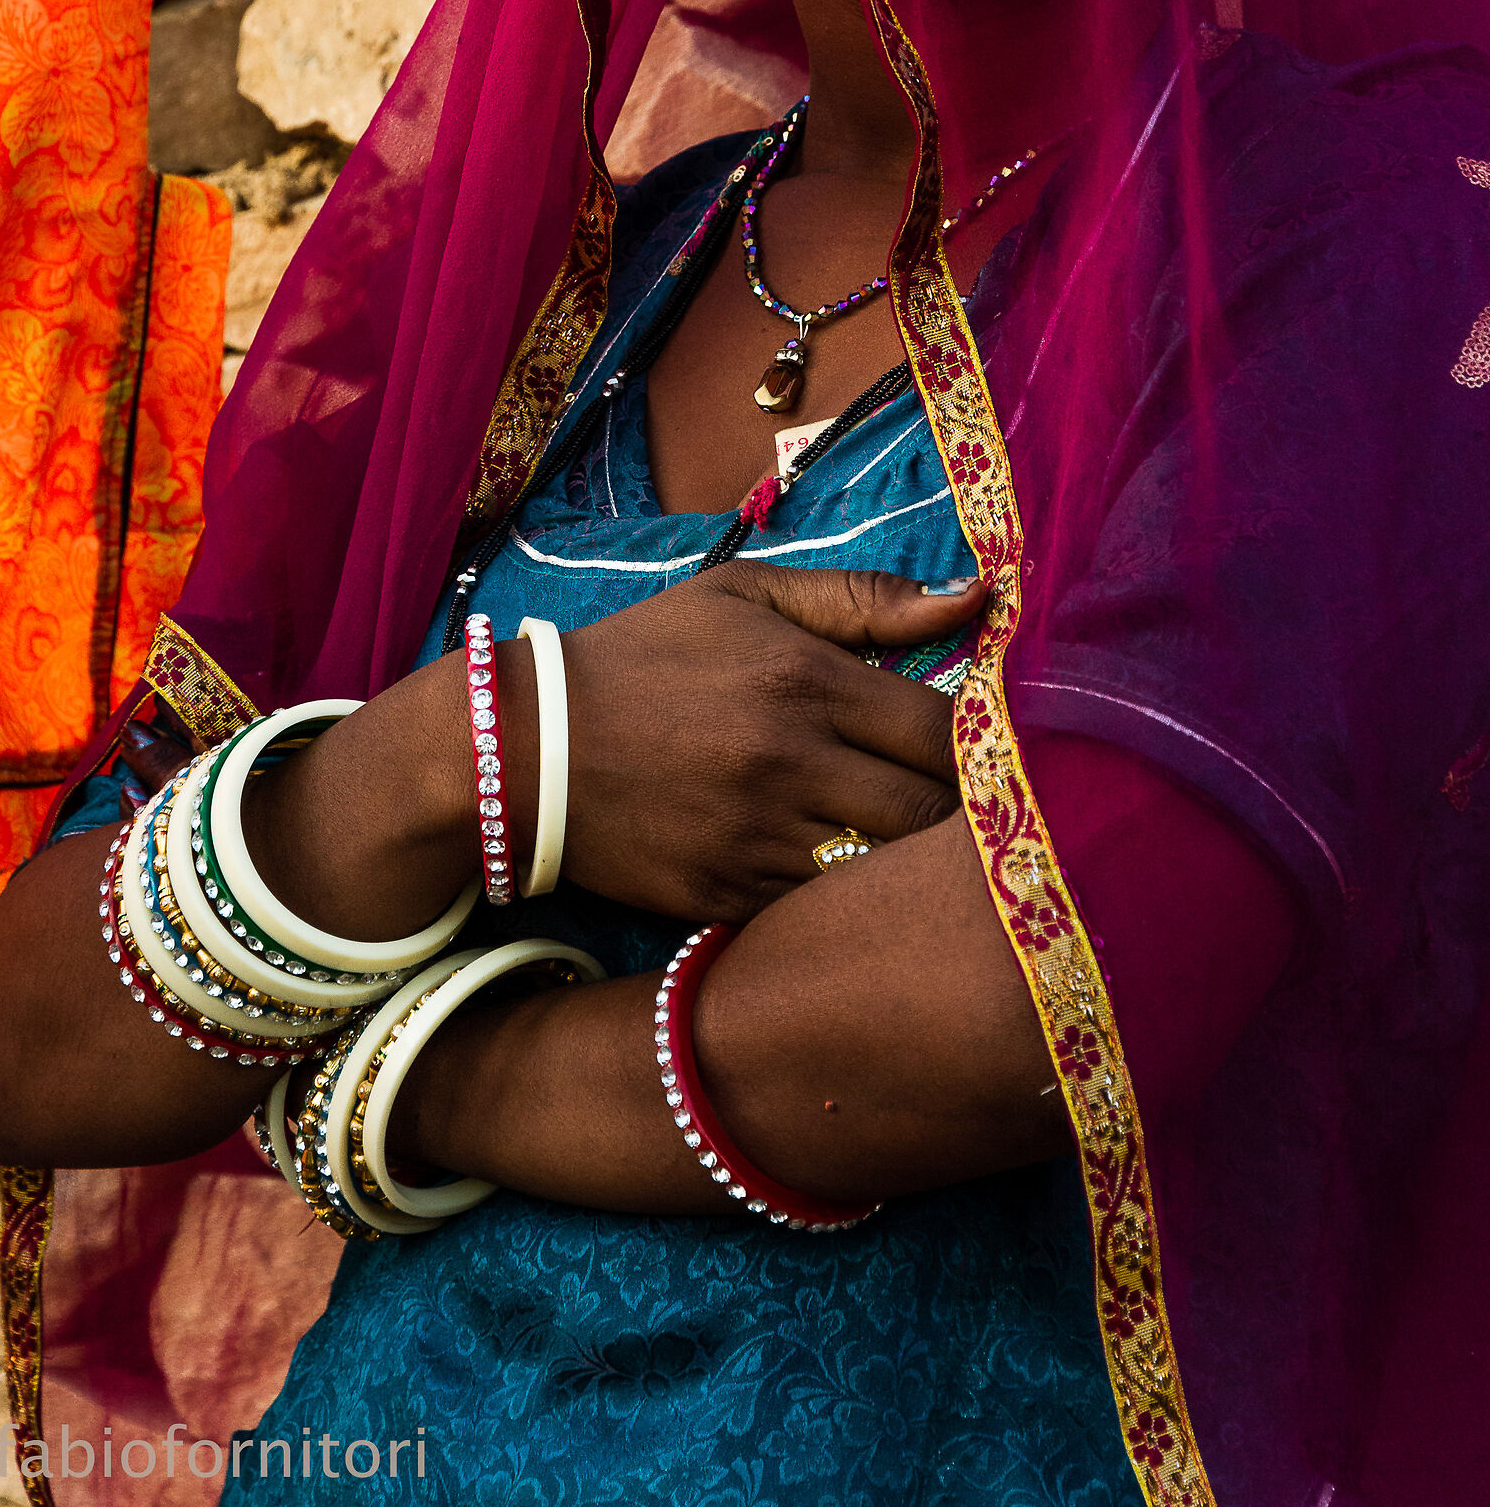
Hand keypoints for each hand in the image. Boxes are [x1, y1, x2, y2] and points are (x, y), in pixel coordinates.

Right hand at [546, 564, 985, 922]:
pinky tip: (839, 873)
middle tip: (957, 803)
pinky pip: (821, 910)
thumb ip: (862, 598)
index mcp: (803, 679)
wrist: (525, 745)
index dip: (980, 745)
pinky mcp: (725, 897)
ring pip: (883, 871)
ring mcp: (757, 837)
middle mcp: (789, 761)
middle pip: (931, 813)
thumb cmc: (646, 656)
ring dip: (906, 862)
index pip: (944, 730)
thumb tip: (978, 596)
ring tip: (907, 843)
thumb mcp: (743, 596)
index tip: (980, 747)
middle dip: (958, 812)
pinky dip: (841, 897)